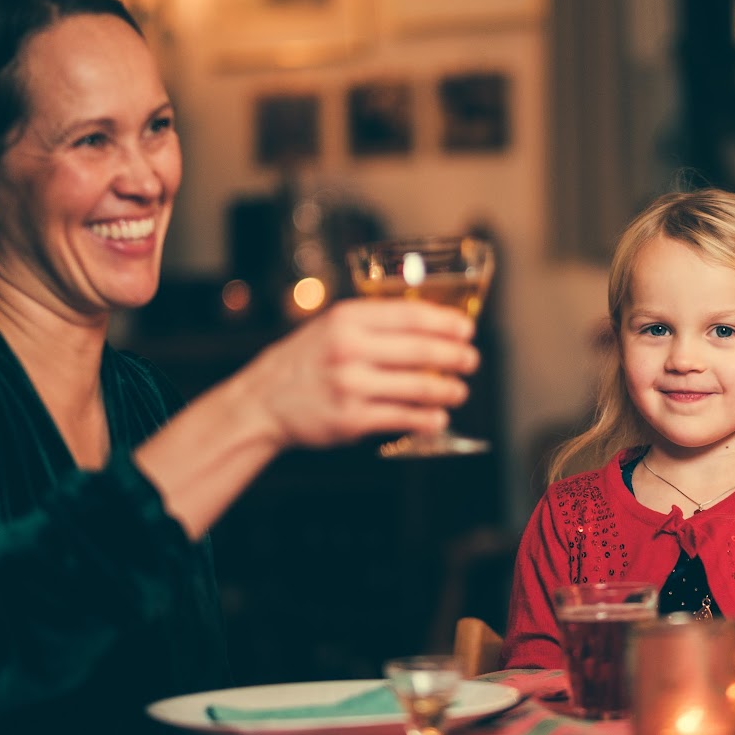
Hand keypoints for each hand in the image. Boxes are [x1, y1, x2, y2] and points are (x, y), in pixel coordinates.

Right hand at [248, 298, 478, 448]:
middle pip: (421, 350)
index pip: (410, 315)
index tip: (467, 328)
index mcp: (347, 319)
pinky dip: (426, 419)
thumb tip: (432, 325)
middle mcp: (349, 349)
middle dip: (455, 356)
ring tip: (459, 391)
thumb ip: (374, 323)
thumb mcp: (332, 326)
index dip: (446, 322)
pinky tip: (438, 418)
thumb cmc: (306, 360)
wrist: (263, 400)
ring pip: (417, 387)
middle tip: (471, 360)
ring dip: (448, 390)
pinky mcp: (351, 419)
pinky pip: (401, 418)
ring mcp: (350, 385)